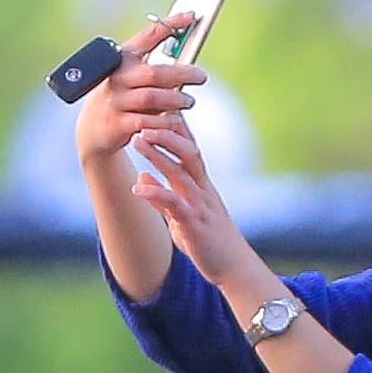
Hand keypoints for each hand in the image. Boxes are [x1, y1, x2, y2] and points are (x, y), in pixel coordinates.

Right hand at [72, 19, 205, 188]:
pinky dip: (164, 121)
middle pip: (155, 72)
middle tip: (201, 77)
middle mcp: (117, 77)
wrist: (92, 128)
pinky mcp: (117, 123)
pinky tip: (174, 120)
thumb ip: (153, 70)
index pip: (147, 36)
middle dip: (183, 73)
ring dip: (176, 99)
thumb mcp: (130, 78)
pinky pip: (146, 121)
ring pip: (151, 97)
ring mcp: (116, 100)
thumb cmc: (120, 97)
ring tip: (189, 101)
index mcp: (121, 59)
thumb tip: (187, 63)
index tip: (190, 16)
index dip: (170, 25)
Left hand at [122, 102, 250, 297]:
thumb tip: (142, 176)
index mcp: (200, 184)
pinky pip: (174, 205)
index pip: (188, 147)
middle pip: (187, 151)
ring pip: (179, 172)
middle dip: (166, 132)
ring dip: (158, 155)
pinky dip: (156, 193)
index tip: (158, 105)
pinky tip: (138, 187)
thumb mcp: (180, 215)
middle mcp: (202, 189)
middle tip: (144, 117)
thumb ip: (162, 195)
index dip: (175, 126)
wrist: (233, 267)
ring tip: (137, 140)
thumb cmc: (208, 240)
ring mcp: (199, 205)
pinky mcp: (194, 224)